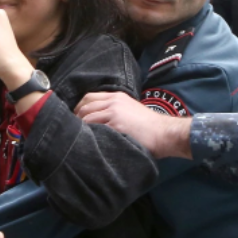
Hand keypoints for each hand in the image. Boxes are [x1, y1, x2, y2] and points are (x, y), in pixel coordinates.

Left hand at [76, 91, 192, 158]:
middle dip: (76, 117)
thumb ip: (115, 110)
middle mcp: (113, 101)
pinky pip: (94, 127)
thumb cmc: (149, 127)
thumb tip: (97, 119)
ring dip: (80, 127)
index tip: (75, 118)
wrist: (164, 133)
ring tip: (79, 137)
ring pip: (87, 116)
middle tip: (73, 130)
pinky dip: (88, 134)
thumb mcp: (131, 110)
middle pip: (85, 105)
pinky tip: (87, 141)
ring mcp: (114, 112)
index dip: (79, 107)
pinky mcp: (115, 124)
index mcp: (117, 96)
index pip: (88, 96)